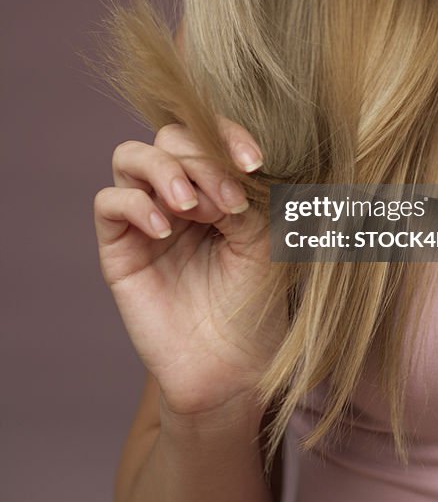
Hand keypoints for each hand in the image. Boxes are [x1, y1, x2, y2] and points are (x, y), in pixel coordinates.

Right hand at [93, 118, 286, 417]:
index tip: (254, 161)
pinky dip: (136, 204)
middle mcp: (179, 193)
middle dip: (199, 159)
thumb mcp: (264, 238)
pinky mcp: (119, 247)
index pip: (209, 134)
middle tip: (227, 201)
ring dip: (164, 170)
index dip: (227, 135)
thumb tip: (221, 161)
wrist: (232, 367)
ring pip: (131, 156)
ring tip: (189, 207)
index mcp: (217, 184)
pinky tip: (165, 228)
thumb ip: (243, 192)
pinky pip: (109, 202)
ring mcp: (146, 217)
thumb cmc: (254, 302)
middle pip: (169, 137)